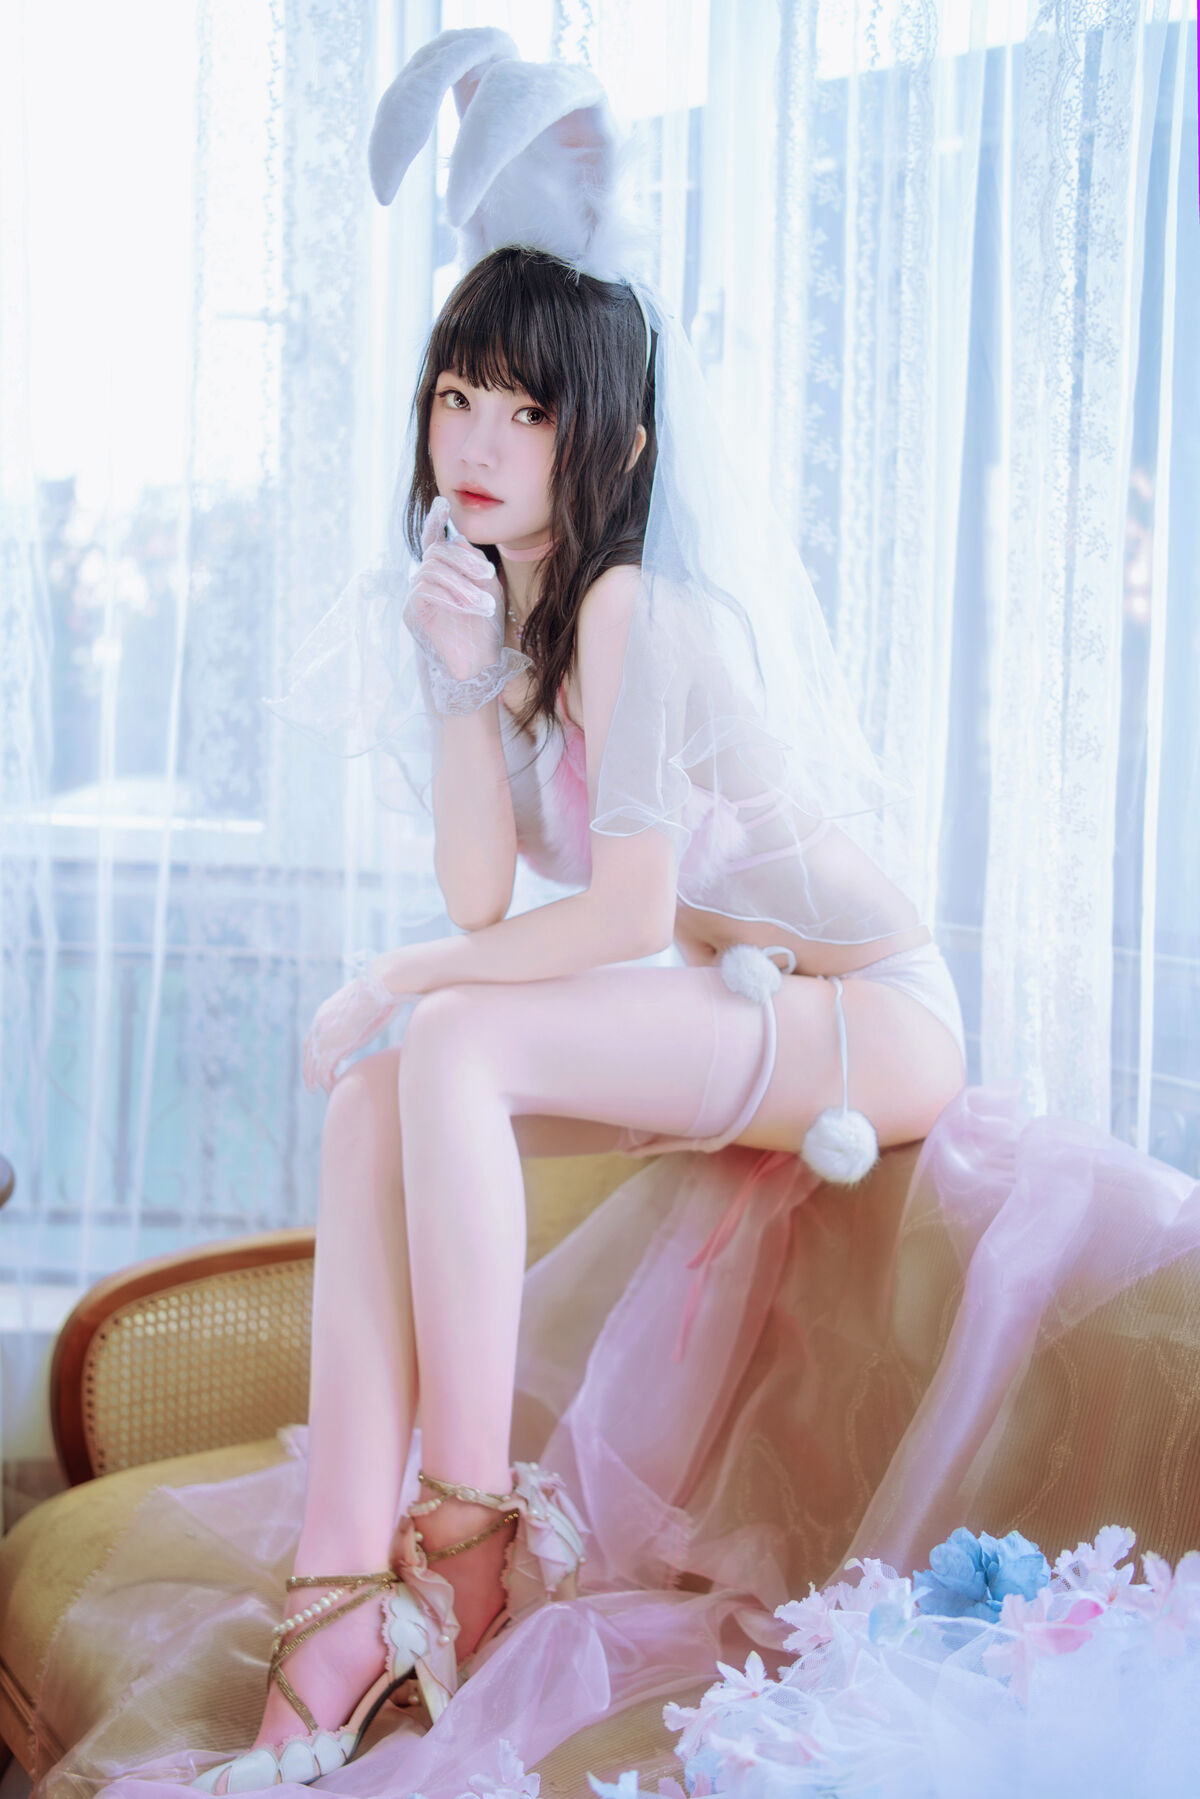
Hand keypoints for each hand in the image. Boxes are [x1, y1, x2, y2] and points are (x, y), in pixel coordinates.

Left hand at [302, 970, 405, 1094]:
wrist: (380, 986)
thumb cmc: (383, 993)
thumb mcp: (365, 1009)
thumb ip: (357, 1024)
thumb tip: (356, 1037)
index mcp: (325, 1012)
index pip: (313, 1037)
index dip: (314, 1053)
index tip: (319, 1064)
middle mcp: (319, 1023)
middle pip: (308, 1052)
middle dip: (309, 1069)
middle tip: (312, 1085)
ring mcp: (323, 1035)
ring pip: (313, 1064)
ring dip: (317, 1080)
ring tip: (324, 1093)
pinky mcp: (332, 1045)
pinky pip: (323, 1070)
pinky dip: (327, 1082)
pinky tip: (333, 1090)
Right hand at [403, 496, 504, 679]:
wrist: (477, 665)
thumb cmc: (484, 628)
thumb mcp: (488, 589)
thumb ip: (474, 563)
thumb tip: (456, 540)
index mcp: (444, 571)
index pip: (435, 540)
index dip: (436, 521)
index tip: (443, 503)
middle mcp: (426, 579)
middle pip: (437, 552)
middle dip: (464, 561)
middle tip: (487, 575)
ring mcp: (416, 595)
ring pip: (432, 570)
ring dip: (462, 584)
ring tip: (484, 604)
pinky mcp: (411, 613)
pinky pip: (426, 591)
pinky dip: (451, 596)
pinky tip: (469, 607)